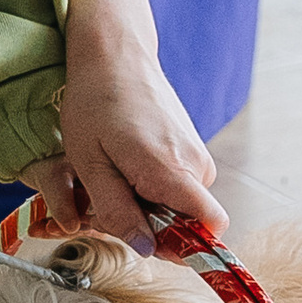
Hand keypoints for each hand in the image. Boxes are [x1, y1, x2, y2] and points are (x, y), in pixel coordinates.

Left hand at [23, 20, 223, 250]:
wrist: (115, 54)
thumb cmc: (96, 102)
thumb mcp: (90, 164)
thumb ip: (118, 211)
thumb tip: (146, 248)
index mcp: (173, 170)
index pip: (211, 227)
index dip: (184, 247)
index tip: (147, 241)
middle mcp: (196, 164)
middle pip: (185, 222)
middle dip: (147, 225)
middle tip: (103, 202)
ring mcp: (196, 154)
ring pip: (177, 205)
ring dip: (143, 204)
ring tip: (108, 178)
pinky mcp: (189, 148)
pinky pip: (175, 185)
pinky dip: (148, 186)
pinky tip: (121, 166)